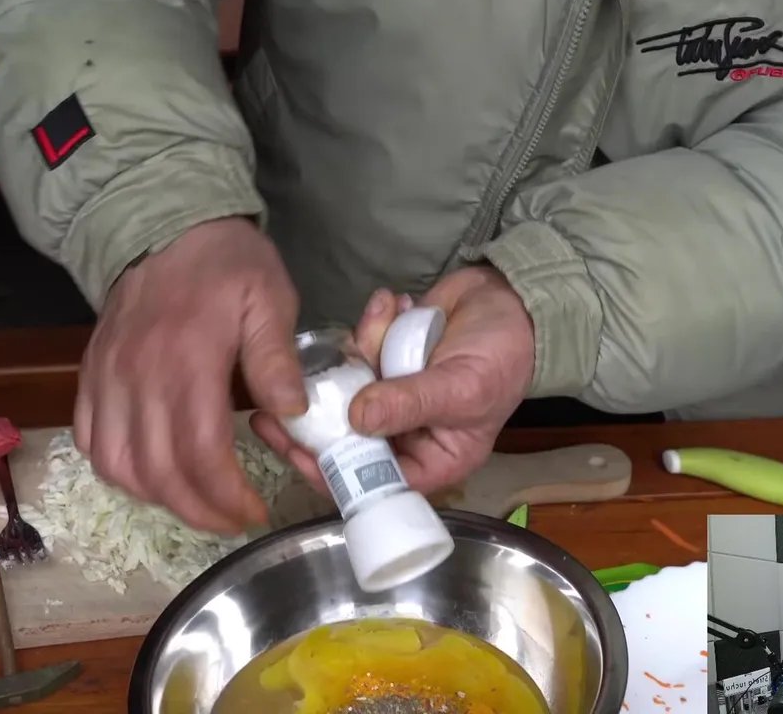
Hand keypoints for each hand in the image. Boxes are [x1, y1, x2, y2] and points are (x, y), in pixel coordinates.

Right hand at [73, 217, 306, 533]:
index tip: (255, 510)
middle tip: (233, 518)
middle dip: (200, 510)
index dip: (227, 495)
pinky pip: (91, 441)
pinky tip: (153, 473)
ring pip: (118, 466)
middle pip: (158, 472)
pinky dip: (119, 470)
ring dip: (158, 497)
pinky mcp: (90, 376)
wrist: (165, 223)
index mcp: (187, 359)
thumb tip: (291, 414)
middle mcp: (138, 376)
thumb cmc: (226, 264)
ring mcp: (107, 378)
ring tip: (199, 502)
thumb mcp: (269, 299)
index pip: (201, 452)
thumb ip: (276, 359)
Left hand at [253, 265, 535, 494]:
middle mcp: (405, 435)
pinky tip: (393, 305)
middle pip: (345, 443)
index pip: (373, 483)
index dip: (333, 473)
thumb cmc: (503, 355)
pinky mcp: (382, 362)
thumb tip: (355, 420)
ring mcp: (390, 396)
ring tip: (385, 317)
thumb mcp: (461, 386)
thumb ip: (409, 403)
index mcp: (431, 460)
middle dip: (317, 417)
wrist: (511, 299)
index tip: (296, 453)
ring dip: (358, 351)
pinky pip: (356, 352)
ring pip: (345, 390)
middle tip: (271, 409)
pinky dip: (370, 325)